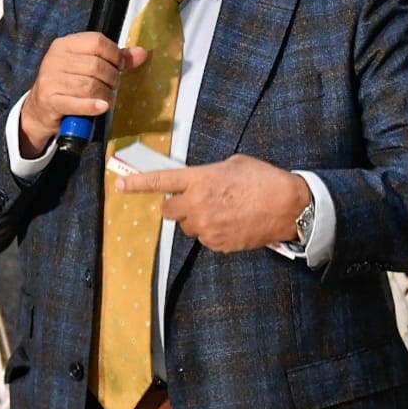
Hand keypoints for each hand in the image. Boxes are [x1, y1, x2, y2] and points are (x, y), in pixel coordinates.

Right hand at [18, 33, 147, 155]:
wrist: (40, 108)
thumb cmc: (68, 83)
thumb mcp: (87, 66)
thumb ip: (114, 58)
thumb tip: (141, 54)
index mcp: (65, 44)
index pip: (97, 42)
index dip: (115, 54)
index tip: (120, 66)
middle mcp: (55, 59)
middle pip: (96, 65)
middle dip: (112, 78)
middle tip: (114, 86)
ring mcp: (50, 80)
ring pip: (89, 86)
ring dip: (105, 95)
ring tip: (108, 99)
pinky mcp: (49, 100)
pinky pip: (77, 103)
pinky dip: (93, 106)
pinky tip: (101, 107)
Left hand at [117, 154, 311, 251]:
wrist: (288, 206)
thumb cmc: (263, 179)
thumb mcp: (232, 164)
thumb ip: (209, 174)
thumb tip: (201, 184)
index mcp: (199, 180)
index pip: (160, 181)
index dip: (137, 183)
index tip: (119, 184)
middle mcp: (197, 205)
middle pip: (168, 211)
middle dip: (176, 207)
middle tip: (195, 201)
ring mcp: (206, 227)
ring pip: (188, 227)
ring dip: (197, 219)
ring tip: (224, 210)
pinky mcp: (218, 244)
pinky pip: (205, 239)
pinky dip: (214, 232)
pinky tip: (232, 222)